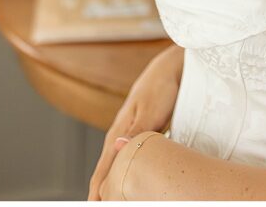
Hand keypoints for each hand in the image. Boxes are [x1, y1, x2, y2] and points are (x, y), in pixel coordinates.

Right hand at [88, 44, 183, 199]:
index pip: (101, 173)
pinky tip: (131, 188)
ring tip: (113, 203)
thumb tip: (117, 148)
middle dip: (101, 196)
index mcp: (116, 134)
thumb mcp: (150, 109)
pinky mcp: (139, 138)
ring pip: (116, 170)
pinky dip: (126, 178)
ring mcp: (128, 139)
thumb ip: (135, 130)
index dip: (96, 195)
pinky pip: (128, 163)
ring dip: (113, 189)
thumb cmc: (160, 88)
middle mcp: (118, 139)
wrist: (169, 71)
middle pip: (105, 176)